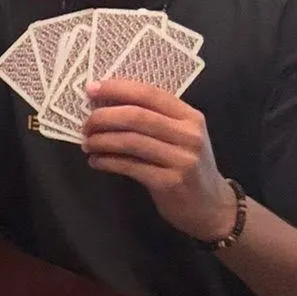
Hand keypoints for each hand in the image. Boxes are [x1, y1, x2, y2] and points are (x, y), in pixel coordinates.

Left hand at [83, 79, 236, 241]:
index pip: (149, 94)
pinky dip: (107, 162)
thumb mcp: (180, 136)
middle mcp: (188, 135)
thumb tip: (106, 104)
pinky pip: (130, 166)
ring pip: (131, 141)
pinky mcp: (169, 182)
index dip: (117, 89)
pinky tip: (96, 161)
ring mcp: (181, 159)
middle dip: (104, 117)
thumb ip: (154, 119)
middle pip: (136, 116)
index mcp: (190, 116)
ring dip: (102, 140)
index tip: (92, 90)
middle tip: (86, 124)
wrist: (210, 206)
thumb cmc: (187, 165)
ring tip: (87, 144)